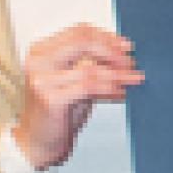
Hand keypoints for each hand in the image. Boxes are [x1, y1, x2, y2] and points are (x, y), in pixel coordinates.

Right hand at [11, 23, 142, 169]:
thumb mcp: (75, 78)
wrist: (39, 141)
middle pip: (83, 41)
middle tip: (131, 61)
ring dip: (117, 73)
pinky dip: (110, 87)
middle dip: (112, 50)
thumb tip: (124, 49)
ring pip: (89, 67)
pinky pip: (88, 86)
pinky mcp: (50, 99)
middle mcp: (39, 61)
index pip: (79, 31)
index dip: (107, 36)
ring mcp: (42, 80)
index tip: (126, 46)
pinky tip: (121, 92)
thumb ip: (91, 61)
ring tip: (133, 78)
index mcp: (41, 51)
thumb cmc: (58, 110)